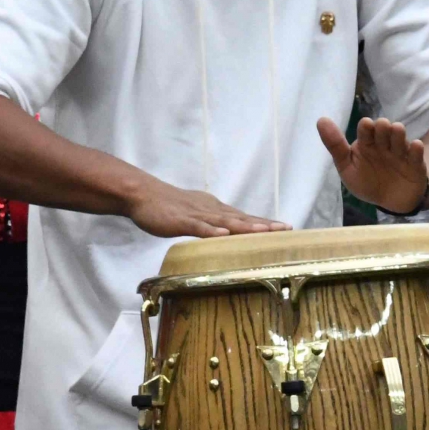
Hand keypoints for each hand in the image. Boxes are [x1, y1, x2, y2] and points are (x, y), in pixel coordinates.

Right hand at [125, 179, 286, 237]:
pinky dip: (211, 231)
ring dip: (246, 226)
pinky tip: (224, 235)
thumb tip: (227, 235)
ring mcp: (197, 215)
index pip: (245, 218)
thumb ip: (211, 224)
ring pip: (225, 222)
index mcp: (215, 210)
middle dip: (264, 225)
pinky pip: (198, 227)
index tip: (286, 228)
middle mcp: (211, 210)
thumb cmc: (167, 207)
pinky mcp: (181, 220)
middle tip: (286, 229)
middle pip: (242, 218)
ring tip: (265, 231)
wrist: (142, 194)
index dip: (265, 223)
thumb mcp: (195, 215)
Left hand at [320, 114, 428, 214]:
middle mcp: (383, 144)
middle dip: (383, 127)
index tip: (366, 125)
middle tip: (382, 128)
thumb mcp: (347, 167)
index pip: (366, 129)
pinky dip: (416, 149)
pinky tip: (415, 146)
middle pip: (384, 129)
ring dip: (398, 133)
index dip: (366, 126)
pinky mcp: (415, 164)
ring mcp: (400, 153)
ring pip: (400, 137)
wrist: (390, 202)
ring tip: (396, 131)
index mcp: (367, 144)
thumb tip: (321, 120)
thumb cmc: (367, 182)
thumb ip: (335, 146)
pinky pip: (417, 154)